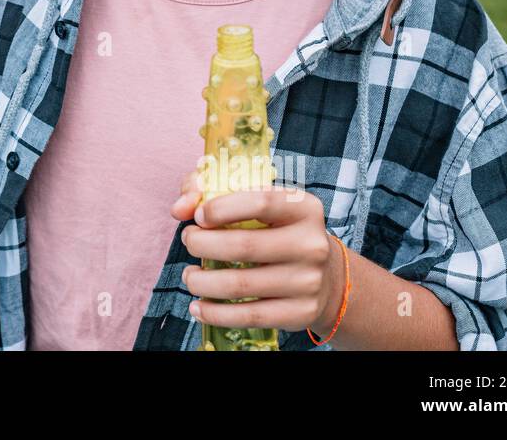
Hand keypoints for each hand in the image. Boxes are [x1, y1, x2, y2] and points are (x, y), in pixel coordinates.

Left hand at [171, 176, 342, 334]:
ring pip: (240, 285)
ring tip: (190, 276)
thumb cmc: (276, 230)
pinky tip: (198, 307)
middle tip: (189, 242)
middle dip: (202, 244)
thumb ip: (211, 191)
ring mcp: (308, 282)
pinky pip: (249, 316)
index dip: (221, 208)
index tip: (199, 216)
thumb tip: (179, 208)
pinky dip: (215, 313)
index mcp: (303, 208)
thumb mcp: (255, 202)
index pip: (260, 202)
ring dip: (201, 282)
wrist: (326, 277)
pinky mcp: (301, 313)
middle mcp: (311, 244)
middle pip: (243, 246)